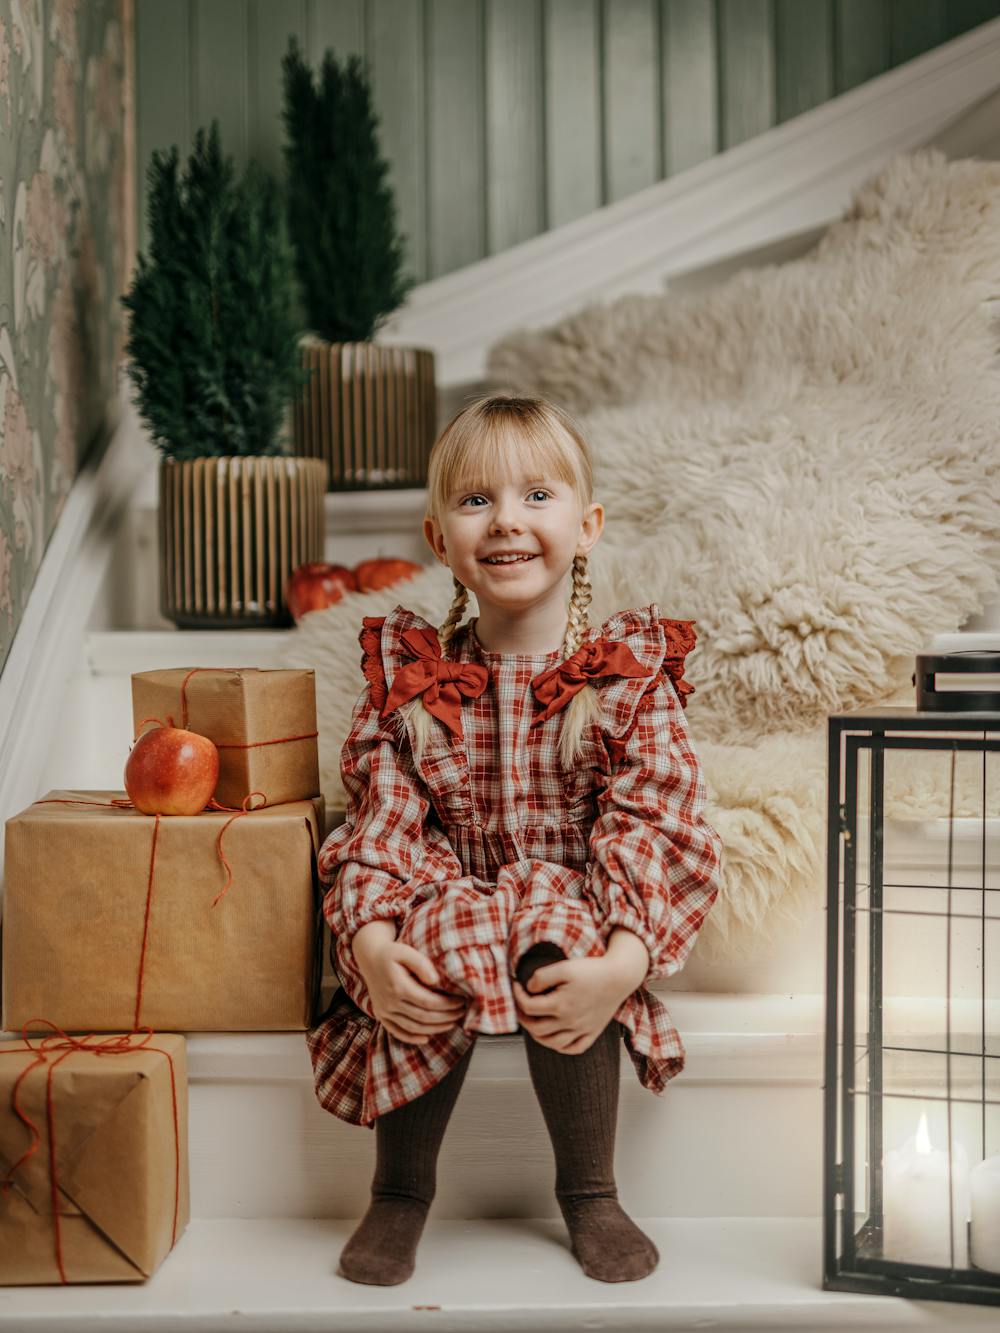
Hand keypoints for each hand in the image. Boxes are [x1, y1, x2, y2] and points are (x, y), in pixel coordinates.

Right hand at [355, 939, 466, 1044]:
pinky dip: (412, 1038)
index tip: (461, 1001)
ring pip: (413, 1027)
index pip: (428, 1002)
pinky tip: (427, 1038)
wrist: (369, 957)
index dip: (447, 1005)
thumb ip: (421, 964)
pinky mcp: (381, 1015)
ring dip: (435, 1029)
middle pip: (423, 1017)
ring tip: (451, 1023)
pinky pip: (397, 1032)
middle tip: (461, 1013)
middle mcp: (390, 1002)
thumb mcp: (406, 951)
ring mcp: (384, 1011)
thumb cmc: (392, 953)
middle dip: (445, 1017)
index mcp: (398, 986)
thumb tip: (435, 981)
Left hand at [513, 953, 633, 1054]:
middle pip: (536, 1028)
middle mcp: (569, 1022)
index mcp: (560, 1005)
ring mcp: (582, 1030)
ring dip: (537, 1035)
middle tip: (520, 1004)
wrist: (620, 977)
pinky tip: (555, 1038)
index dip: (517, 995)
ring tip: (533, 1022)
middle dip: (523, 1017)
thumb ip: (542, 977)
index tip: (517, 984)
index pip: (528, 1007)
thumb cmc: (592, 970)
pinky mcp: (593, 1032)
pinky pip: (574, 1048)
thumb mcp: (564, 967)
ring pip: (552, 1043)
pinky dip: (561, 1047)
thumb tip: (528, 989)